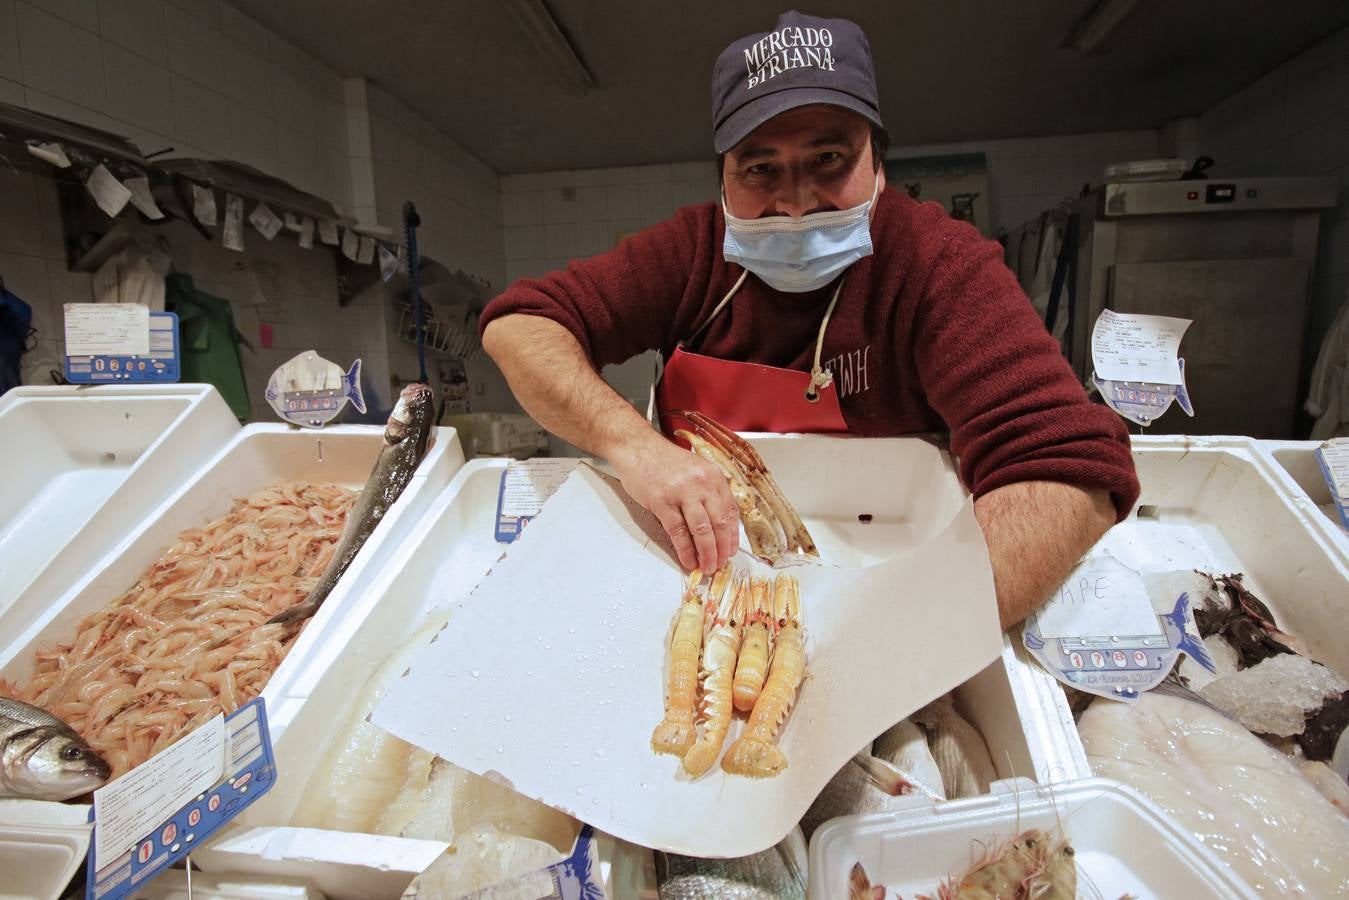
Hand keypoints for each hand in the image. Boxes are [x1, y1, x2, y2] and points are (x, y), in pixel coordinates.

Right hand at [611, 431, 739, 571]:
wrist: (637, 447)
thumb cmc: (665, 462)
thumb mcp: (696, 470)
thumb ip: (709, 492)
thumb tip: (718, 525)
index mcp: (714, 476)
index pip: (731, 511)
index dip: (732, 535)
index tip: (731, 550)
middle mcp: (702, 484)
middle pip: (719, 523)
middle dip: (722, 549)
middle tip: (721, 563)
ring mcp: (682, 492)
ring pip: (701, 530)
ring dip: (707, 554)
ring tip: (707, 567)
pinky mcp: (662, 502)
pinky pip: (678, 532)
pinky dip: (685, 550)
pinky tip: (688, 560)